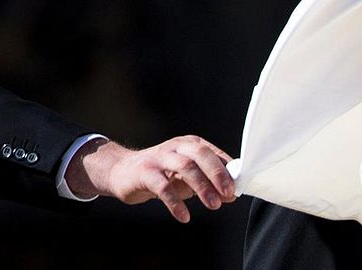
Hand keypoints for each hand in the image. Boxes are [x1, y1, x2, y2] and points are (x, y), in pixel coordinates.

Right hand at [65, 135, 235, 222]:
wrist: (122, 172)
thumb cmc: (162, 174)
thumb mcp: (186, 176)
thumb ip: (207, 182)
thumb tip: (231, 194)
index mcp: (190, 144)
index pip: (213, 153)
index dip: (227, 170)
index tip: (238, 187)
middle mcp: (176, 147)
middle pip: (201, 155)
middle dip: (217, 174)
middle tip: (229, 193)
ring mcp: (160, 158)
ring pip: (185, 167)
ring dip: (202, 187)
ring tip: (214, 205)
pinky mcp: (145, 172)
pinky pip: (163, 187)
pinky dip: (176, 203)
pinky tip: (184, 216)